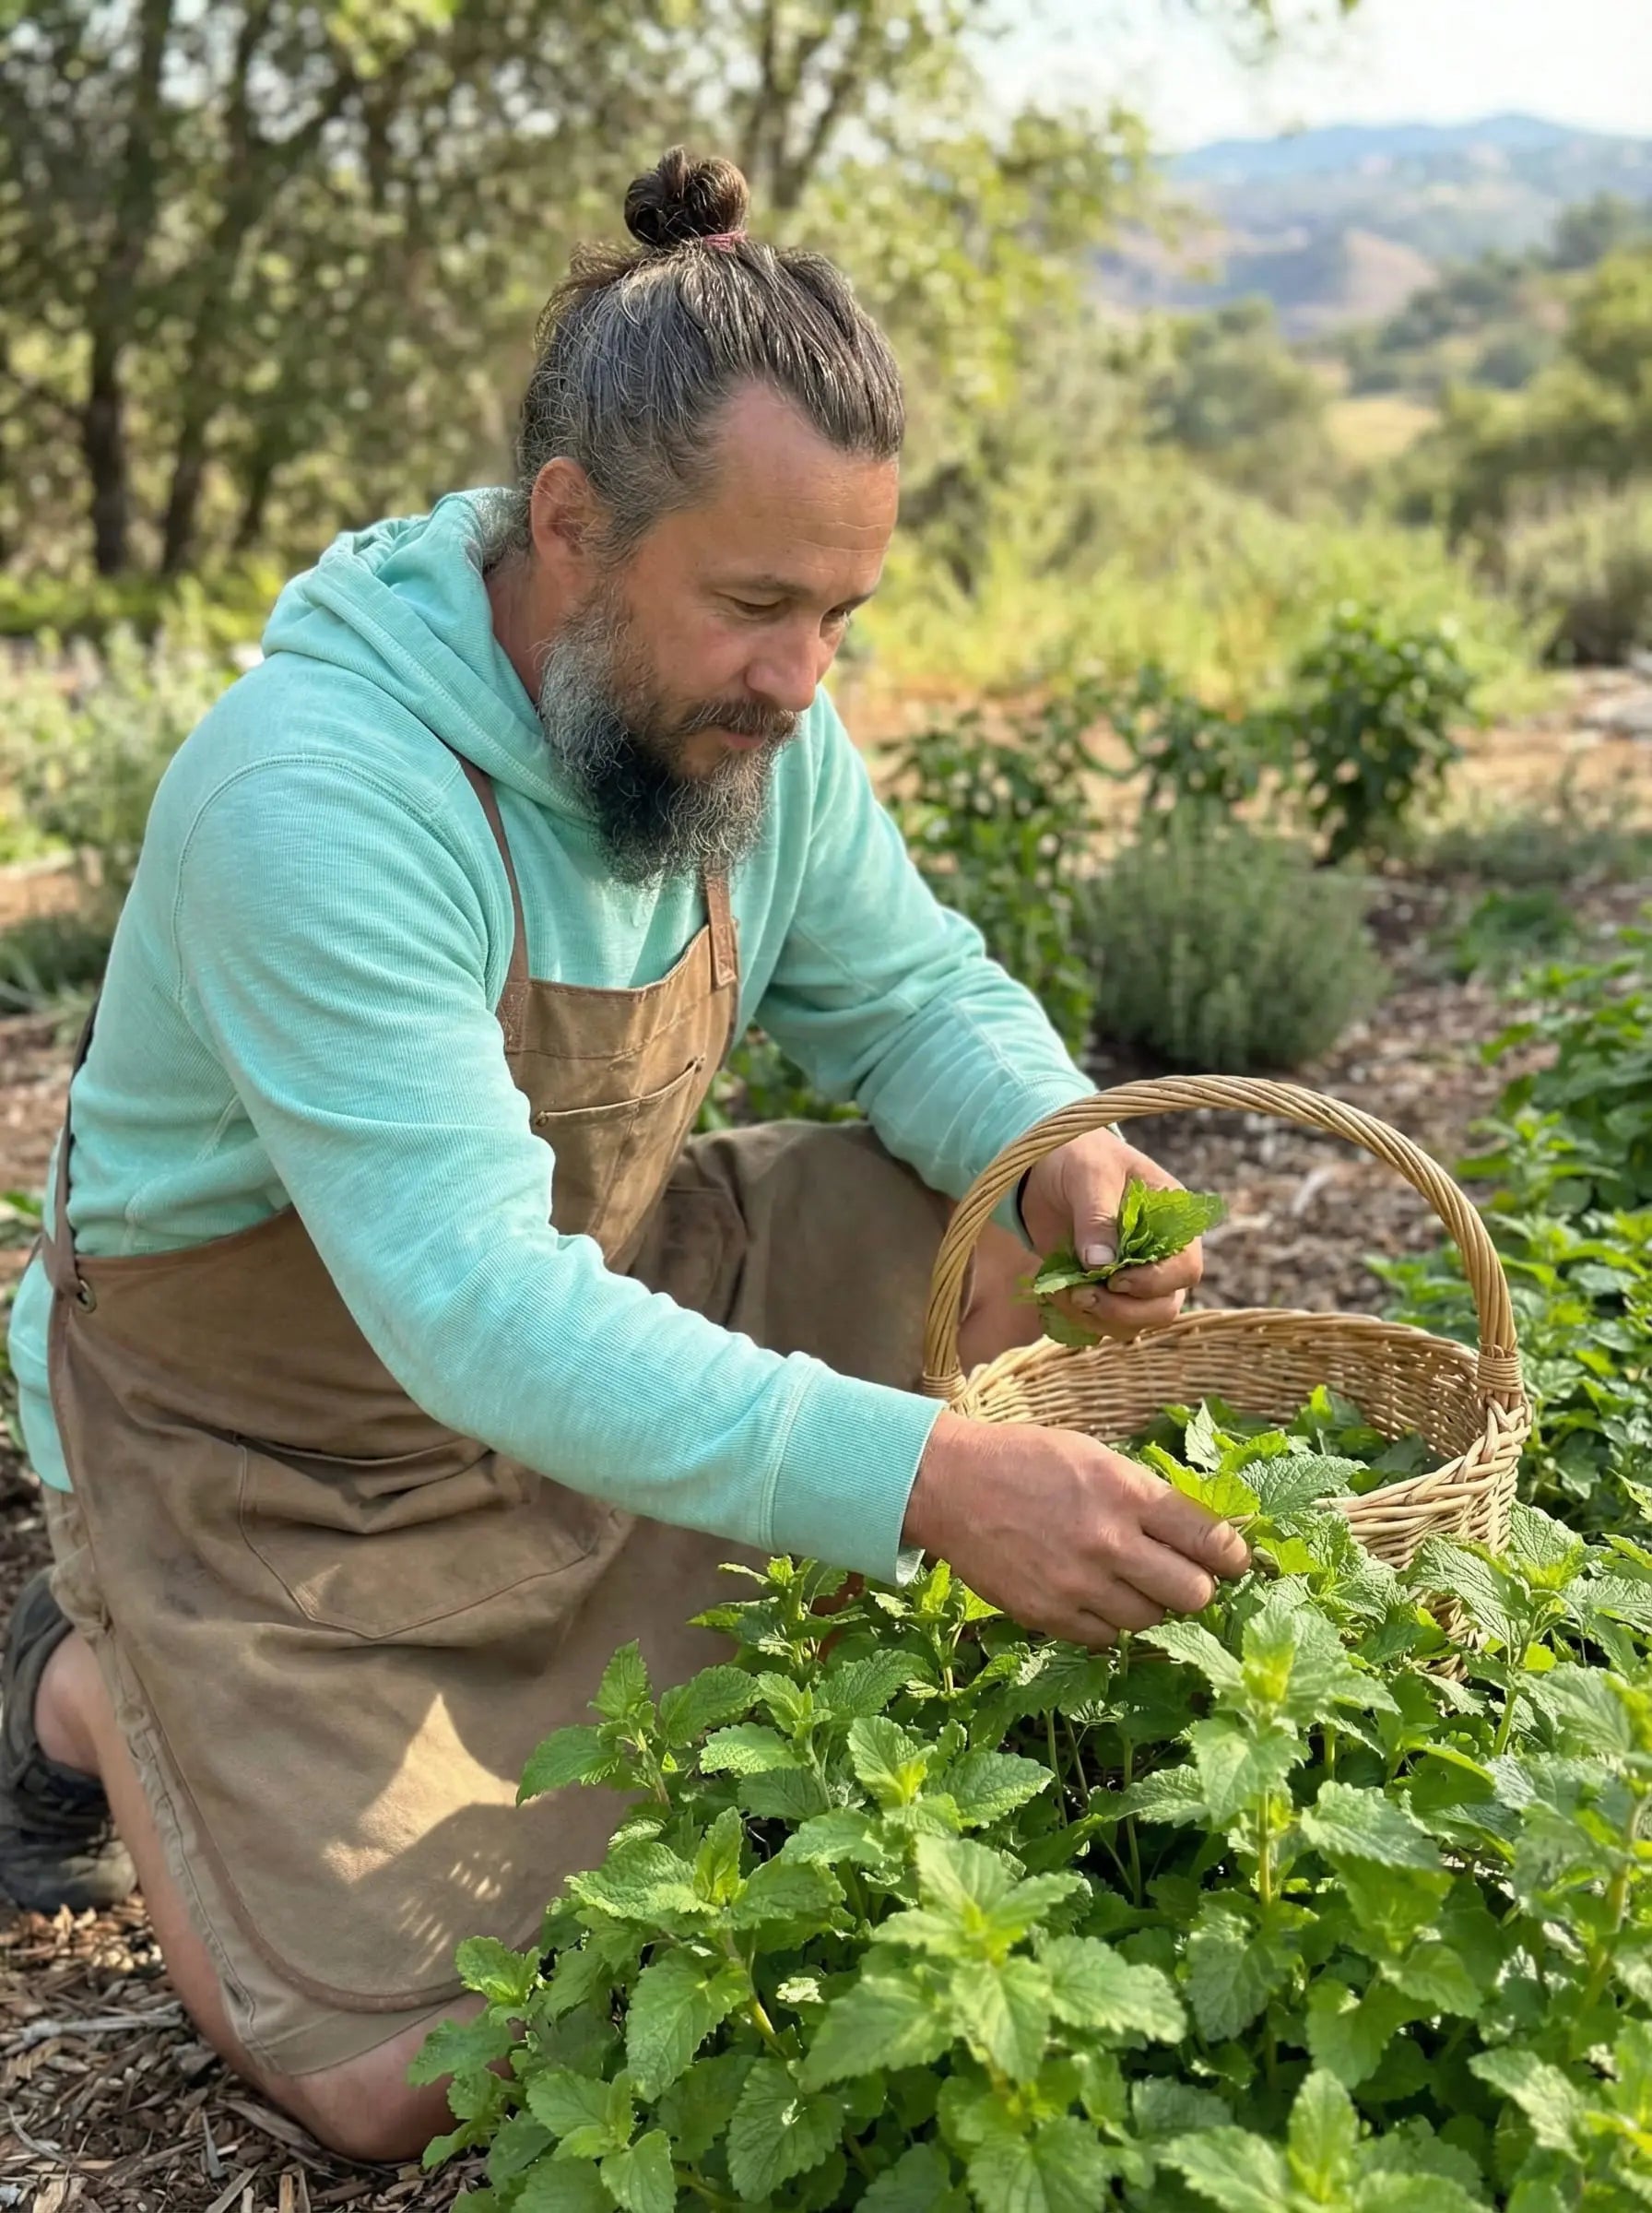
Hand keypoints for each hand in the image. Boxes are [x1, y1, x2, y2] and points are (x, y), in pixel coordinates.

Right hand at [904, 1413, 1248, 1646]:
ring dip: (1149, 1604)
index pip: (1210, 1540)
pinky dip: (1107, 1621)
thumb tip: (1206, 1532)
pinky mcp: (1048, 1615)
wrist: (949, 1486)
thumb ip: (1147, 1495)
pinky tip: (1093, 1594)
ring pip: (1151, 1621)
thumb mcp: (1095, 1456)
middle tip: (1181, 1574)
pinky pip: (1105, 1638)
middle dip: (1195, 1586)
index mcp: (1126, 1493)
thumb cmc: (1026, 1461)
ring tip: (1127, 1580)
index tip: (1232, 1559)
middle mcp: (1108, 1543)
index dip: (1233, 1555)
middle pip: (1193, 1594)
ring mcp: (1077, 1585)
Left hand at [1019, 1126, 1201, 1339]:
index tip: (1115, 1278)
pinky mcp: (1101, 1290)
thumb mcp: (1090, 1174)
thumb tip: (1100, 1264)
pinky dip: (1076, 1318)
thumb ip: (1098, 1216)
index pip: (1186, 1267)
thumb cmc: (1080, 1157)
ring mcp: (1131, 1278)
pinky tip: (1054, 1291)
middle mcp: (1159, 1255)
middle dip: (1123, 1310)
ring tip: (1062, 1290)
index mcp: (1172, 1221)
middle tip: (1082, 1294)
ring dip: (1096, 1318)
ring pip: (1133, 1323)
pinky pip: (1101, 1323)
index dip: (1156, 1282)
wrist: (1044, 1164)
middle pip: (1165, 1307)